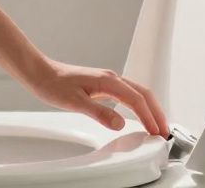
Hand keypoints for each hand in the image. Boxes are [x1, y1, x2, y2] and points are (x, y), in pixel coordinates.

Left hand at [21, 56, 169, 137]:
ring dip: (149, 108)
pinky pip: (128, 94)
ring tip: (156, 124)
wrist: (40, 72)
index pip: (136, 100)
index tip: (156, 131)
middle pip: (143, 93)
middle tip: (164, 130)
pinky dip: (138, 105)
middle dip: (156, 112)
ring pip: (137, 92)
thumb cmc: (53, 84)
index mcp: (108, 81)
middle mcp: (111, 78)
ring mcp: (107, 80)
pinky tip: (137, 114)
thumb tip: (120, 123)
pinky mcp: (102, 84)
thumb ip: (99, 113)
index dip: (149, 117)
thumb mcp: (75, 102)